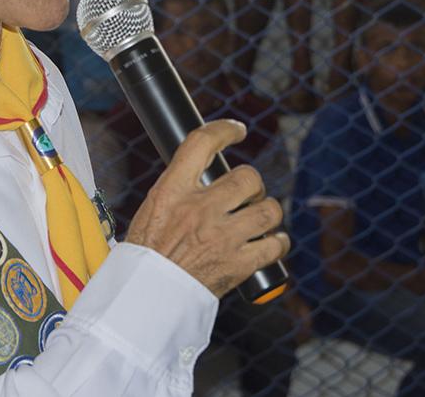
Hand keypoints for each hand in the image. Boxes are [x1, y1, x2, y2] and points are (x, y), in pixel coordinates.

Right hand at [125, 120, 288, 297]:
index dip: (224, 130)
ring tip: (260, 218)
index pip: (202, 143)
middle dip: (252, 184)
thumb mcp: (152, 209)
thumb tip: (201, 172)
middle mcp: (200, 209)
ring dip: (268, 212)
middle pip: (247, 177)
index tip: (236, 130)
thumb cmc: (146, 253)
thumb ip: (178, 190)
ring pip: (268, 210)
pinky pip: (275, 245)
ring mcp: (222, 237)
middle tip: (246, 194)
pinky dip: (277, 242)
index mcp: (173, 192)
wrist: (146, 296)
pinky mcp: (238, 264)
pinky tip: (272, 242)